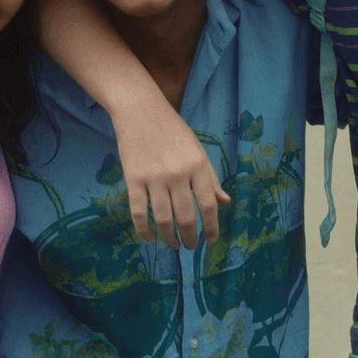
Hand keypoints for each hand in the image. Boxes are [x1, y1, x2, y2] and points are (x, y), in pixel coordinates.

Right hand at [115, 108, 227, 247]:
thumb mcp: (198, 150)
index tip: (211, 240)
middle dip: (190, 237)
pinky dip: (144, 230)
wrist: (141, 110)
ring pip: (163, 219)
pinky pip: (139, 212)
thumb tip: (224, 202)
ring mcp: (155, 177)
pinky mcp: (133, 179)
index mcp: (198, 166)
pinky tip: (148, 238)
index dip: (212, 227)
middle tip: (190, 246)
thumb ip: (210, 177)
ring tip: (173, 245)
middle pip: (186, 217)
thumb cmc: (173, 130)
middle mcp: (178, 174)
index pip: (209, 205)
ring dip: (169, 237)